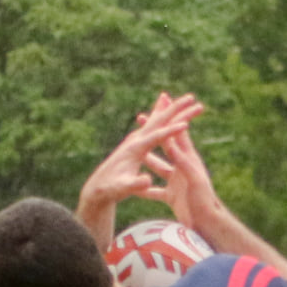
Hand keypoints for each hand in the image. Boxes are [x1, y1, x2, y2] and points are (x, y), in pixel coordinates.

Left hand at [75, 93, 203, 244]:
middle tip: (190, 97)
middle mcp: (136, 140)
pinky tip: (163, 119)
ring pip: (155, 122)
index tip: (186, 123)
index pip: (157, 137)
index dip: (172, 131)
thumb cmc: (110, 190)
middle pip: (159, 121)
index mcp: (136, 149)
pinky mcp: (134, 146)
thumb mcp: (123, 189)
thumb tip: (146, 181)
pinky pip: (151, 133)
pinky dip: (159, 123)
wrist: (95, 188)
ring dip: (167, 111)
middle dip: (175, 109)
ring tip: (175, 99)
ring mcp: (135, 142)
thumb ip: (135, 184)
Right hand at [140, 126, 226, 238]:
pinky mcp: (172, 197)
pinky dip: (144, 188)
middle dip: (154, 132)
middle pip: (165, 146)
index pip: (177, 134)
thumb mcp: (192, 178)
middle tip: (141, 118)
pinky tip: (132, 185)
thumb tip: (170, 140)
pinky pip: (154, 191)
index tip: (161, 102)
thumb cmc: (204, 203)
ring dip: (146, 158)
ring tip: (133, 150)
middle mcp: (182, 169)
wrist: (207, 225)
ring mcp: (176, 183)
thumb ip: (181, 160)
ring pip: (157, 167)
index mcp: (188, 161)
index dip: (169, 118)